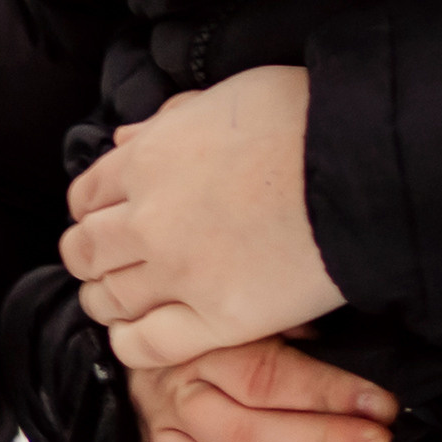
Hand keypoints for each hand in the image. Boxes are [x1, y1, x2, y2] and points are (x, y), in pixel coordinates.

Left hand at [62, 65, 341, 364]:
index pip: (86, 195)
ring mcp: (178, 275)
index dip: (93, 209)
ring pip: (108, 299)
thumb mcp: (225, 96)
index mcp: (147, 158)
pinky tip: (138, 334)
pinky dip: (131, 342)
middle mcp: (148, 220)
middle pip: (85, 250)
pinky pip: (146, 346)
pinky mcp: (215, 321)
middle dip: (91, 255)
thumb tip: (125, 137)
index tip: (109, 217)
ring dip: (106, 298)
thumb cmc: (301, 117)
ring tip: (122, 299)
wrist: (356, 167)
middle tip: (111, 261)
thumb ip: (169, 120)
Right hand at [128, 334, 398, 441]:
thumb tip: (338, 336)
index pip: (267, 375)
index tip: (384, 408)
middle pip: (245, 432)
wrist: (129, 325)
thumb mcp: (247, 303)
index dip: (328, 393)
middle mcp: (177, 394)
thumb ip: (288, 321)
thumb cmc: (211, 316)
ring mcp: (157, 437)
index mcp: (203, 343)